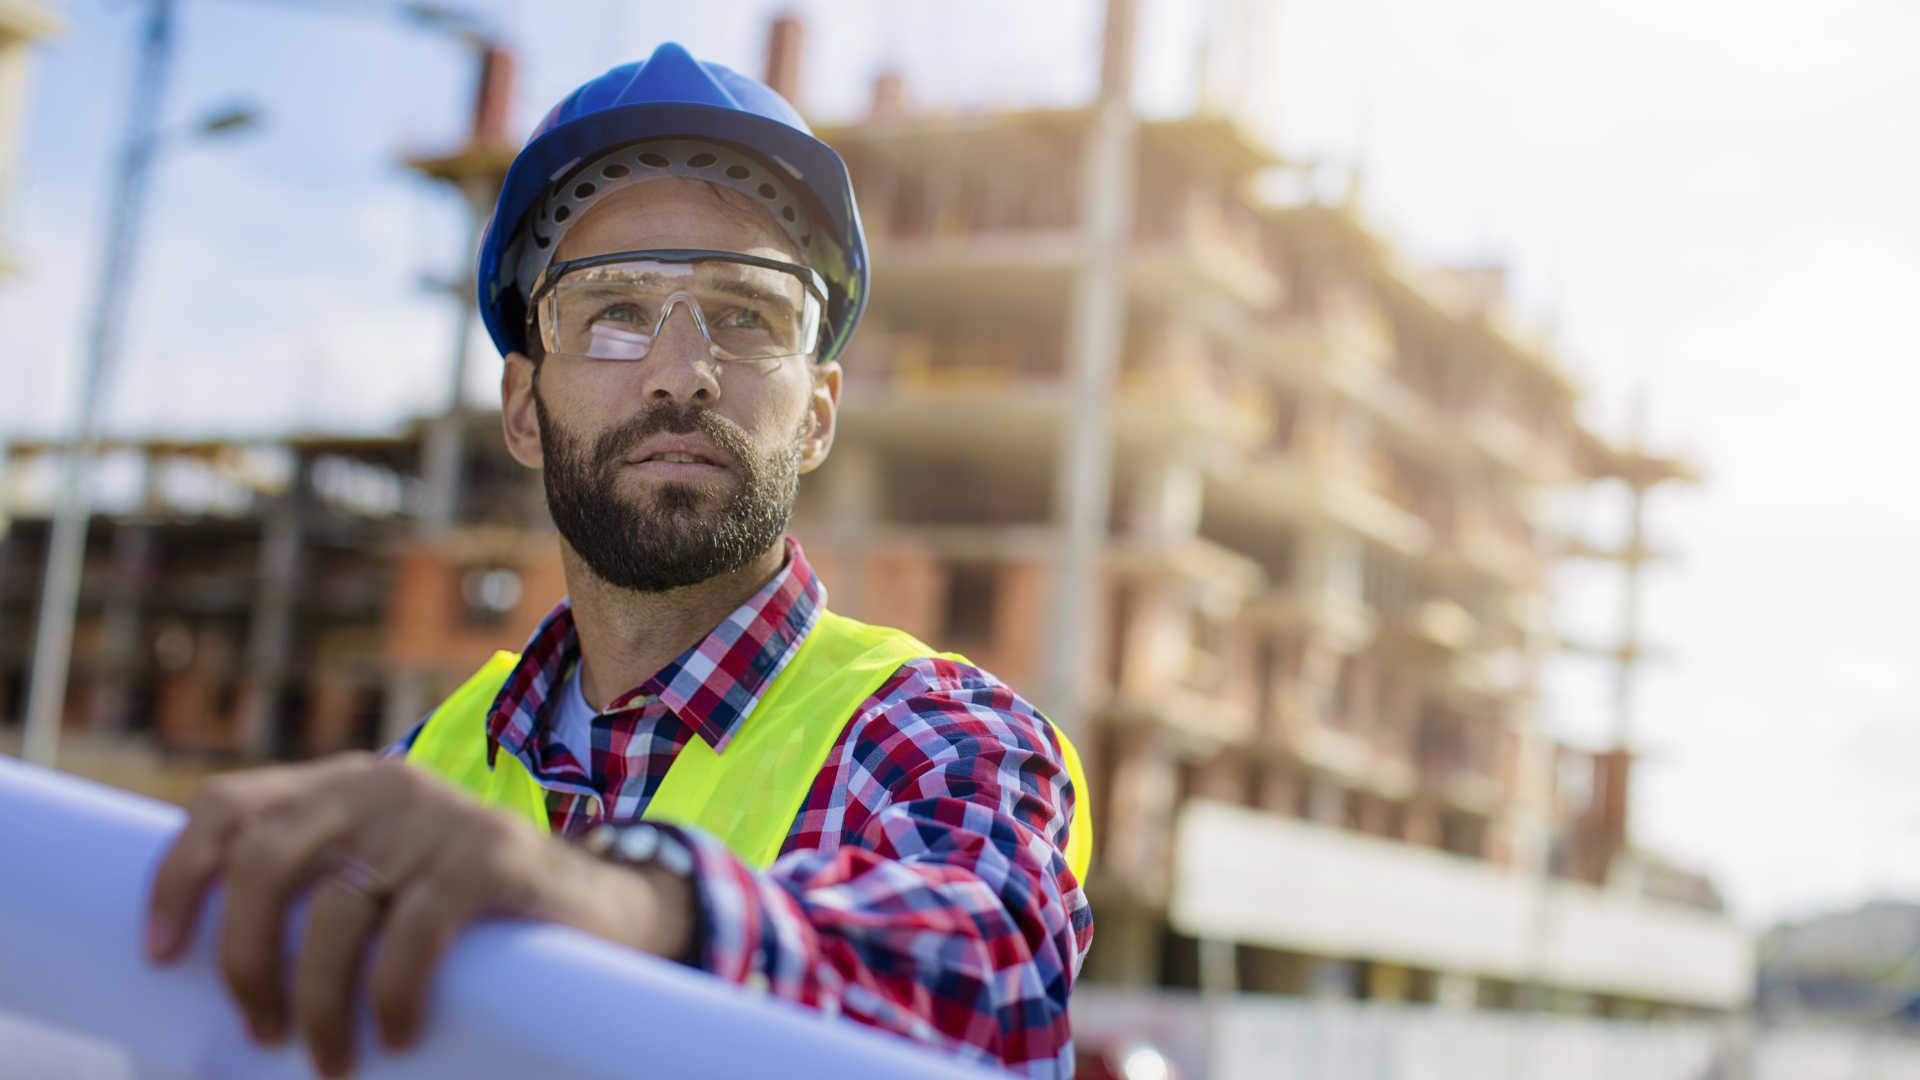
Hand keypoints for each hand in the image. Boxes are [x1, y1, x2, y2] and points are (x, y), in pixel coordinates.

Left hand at [145, 752, 694, 1076]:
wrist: (601, 908)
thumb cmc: (469, 918)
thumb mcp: (386, 881)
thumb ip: (321, 889)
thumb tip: (220, 976)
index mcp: (341, 786)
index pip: (229, 806)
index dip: (178, 878)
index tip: (160, 957)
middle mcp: (382, 785)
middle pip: (266, 860)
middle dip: (244, 960)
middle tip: (261, 1032)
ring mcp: (439, 815)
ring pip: (337, 910)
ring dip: (320, 1003)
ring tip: (332, 1063)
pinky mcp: (493, 853)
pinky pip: (414, 930)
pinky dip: (393, 994)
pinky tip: (398, 1036)